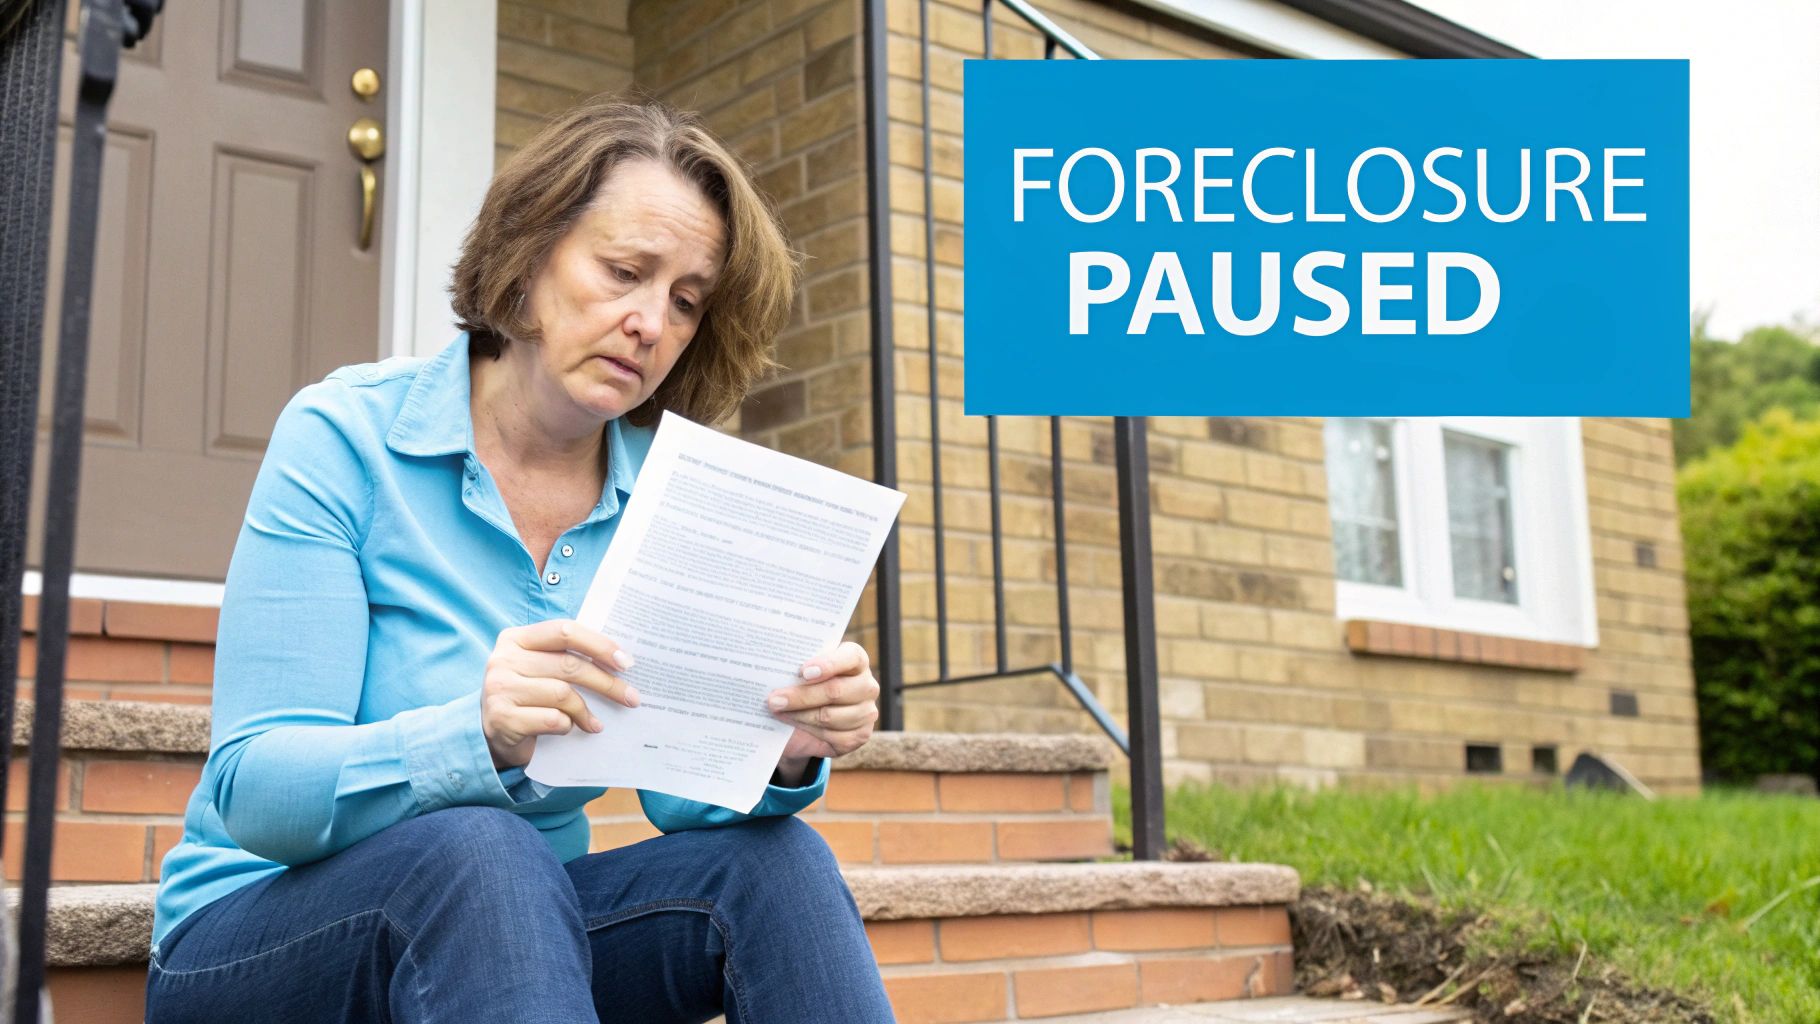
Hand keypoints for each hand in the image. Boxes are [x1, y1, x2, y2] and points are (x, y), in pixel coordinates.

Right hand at [482, 619, 640, 769]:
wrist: (491, 735)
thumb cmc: (526, 697)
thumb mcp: (539, 670)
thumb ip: (566, 658)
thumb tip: (620, 662)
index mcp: (515, 638)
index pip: (564, 631)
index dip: (598, 644)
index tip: (625, 662)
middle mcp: (503, 659)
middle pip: (568, 665)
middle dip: (606, 682)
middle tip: (631, 697)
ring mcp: (499, 688)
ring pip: (562, 693)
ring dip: (585, 711)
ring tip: (596, 723)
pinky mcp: (502, 718)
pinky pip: (552, 719)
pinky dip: (567, 726)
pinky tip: (569, 729)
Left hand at [767, 642, 878, 762]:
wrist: (809, 718)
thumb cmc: (805, 684)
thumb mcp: (802, 671)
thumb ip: (798, 666)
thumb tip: (776, 668)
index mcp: (856, 660)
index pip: (850, 657)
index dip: (827, 664)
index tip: (802, 672)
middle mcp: (867, 685)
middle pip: (835, 690)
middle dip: (801, 696)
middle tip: (774, 699)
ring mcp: (867, 711)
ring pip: (829, 716)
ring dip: (799, 715)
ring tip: (778, 711)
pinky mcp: (861, 735)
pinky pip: (832, 736)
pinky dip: (808, 730)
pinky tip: (793, 723)